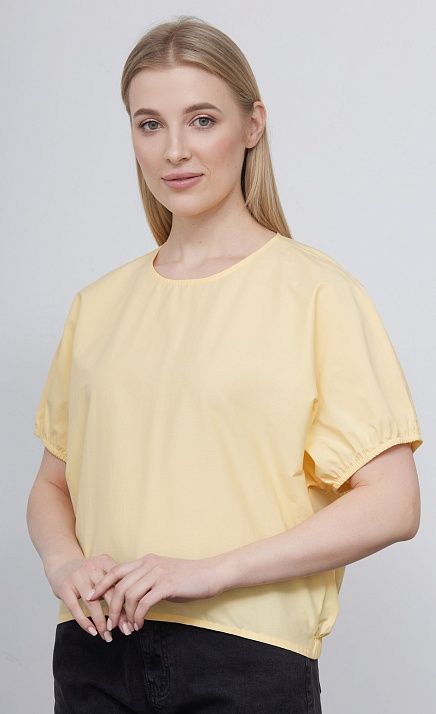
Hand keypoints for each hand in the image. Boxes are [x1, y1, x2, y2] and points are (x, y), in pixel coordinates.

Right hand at [45, 554, 134, 640]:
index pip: (120, 582)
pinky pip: (75, 608)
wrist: (62, 564)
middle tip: (126, 630)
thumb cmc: (89, 573)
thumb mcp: (103, 570)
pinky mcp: (64, 588)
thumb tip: (133, 609)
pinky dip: (85, 622)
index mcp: (105, 561)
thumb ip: (116, 583)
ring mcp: (77, 577)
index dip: (128, 602)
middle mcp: (92, 567)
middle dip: (118, 615)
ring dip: (102, 622)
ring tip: (108, 635)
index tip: (134, 618)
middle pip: (109, 593)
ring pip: (93, 603)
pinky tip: (93, 632)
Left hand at [86, 552, 223, 630]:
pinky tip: (139, 625)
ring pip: (130, 595)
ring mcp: (158, 573)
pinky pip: (144, 603)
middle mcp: (149, 564)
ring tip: (127, 628)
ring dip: (125, 615)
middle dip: (111, 607)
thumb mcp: (162, 576)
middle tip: (110, 624)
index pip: (116, 570)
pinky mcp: (166, 585)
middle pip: (120, 585)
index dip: (101, 584)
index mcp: (146, 561)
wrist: (210, 574)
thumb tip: (128, 598)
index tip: (91, 598)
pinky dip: (138, 616)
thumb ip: (146, 582)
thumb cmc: (187, 578)